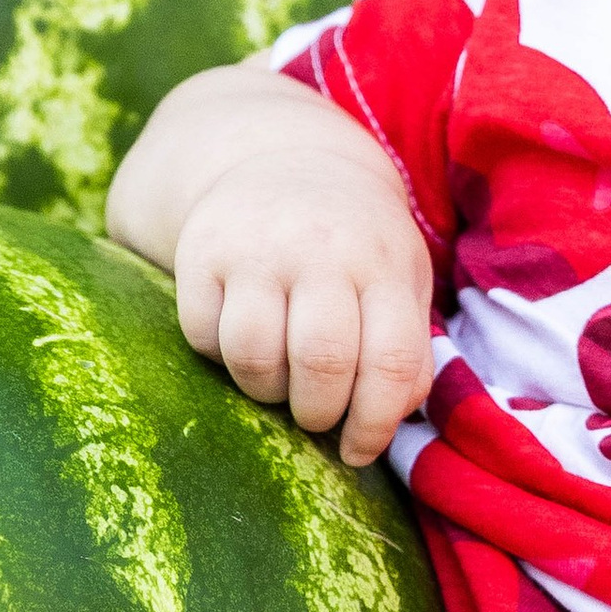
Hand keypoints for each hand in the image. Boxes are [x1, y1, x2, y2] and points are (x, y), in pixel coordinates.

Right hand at [171, 134, 433, 468]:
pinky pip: (202, 336)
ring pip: (252, 355)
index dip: (374, 424)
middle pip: (321, 363)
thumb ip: (410, 353)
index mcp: (383, 264)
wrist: (286, 161)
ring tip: (279, 380)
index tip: (357, 450)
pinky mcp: (200, 250)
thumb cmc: (358, 247)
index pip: (389, 363)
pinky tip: (241, 339)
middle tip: (315, 415)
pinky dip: (219, 358)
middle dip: (317, 412)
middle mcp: (321, 250)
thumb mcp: (402, 282)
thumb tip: (390, 419)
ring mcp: (256, 247)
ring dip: (265, 392)